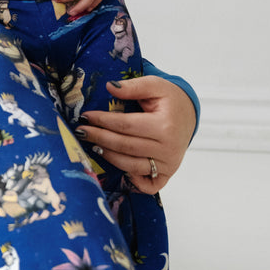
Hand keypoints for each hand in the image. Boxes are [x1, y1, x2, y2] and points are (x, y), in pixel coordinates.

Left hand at [77, 76, 195, 193]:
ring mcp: (169, 164)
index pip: (125, 125)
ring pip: (132, 165)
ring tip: (93, 145)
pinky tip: (119, 172)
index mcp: (165, 125)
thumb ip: (133, 86)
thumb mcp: (155, 85)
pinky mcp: (168, 174)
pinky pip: (149, 185)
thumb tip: (110, 86)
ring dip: (109, 157)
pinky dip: (134, 182)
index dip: (102, 121)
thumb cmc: (169, 100)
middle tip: (81, 131)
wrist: (188, 115)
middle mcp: (168, 148)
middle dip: (99, 138)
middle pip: (125, 146)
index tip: (84, 116)